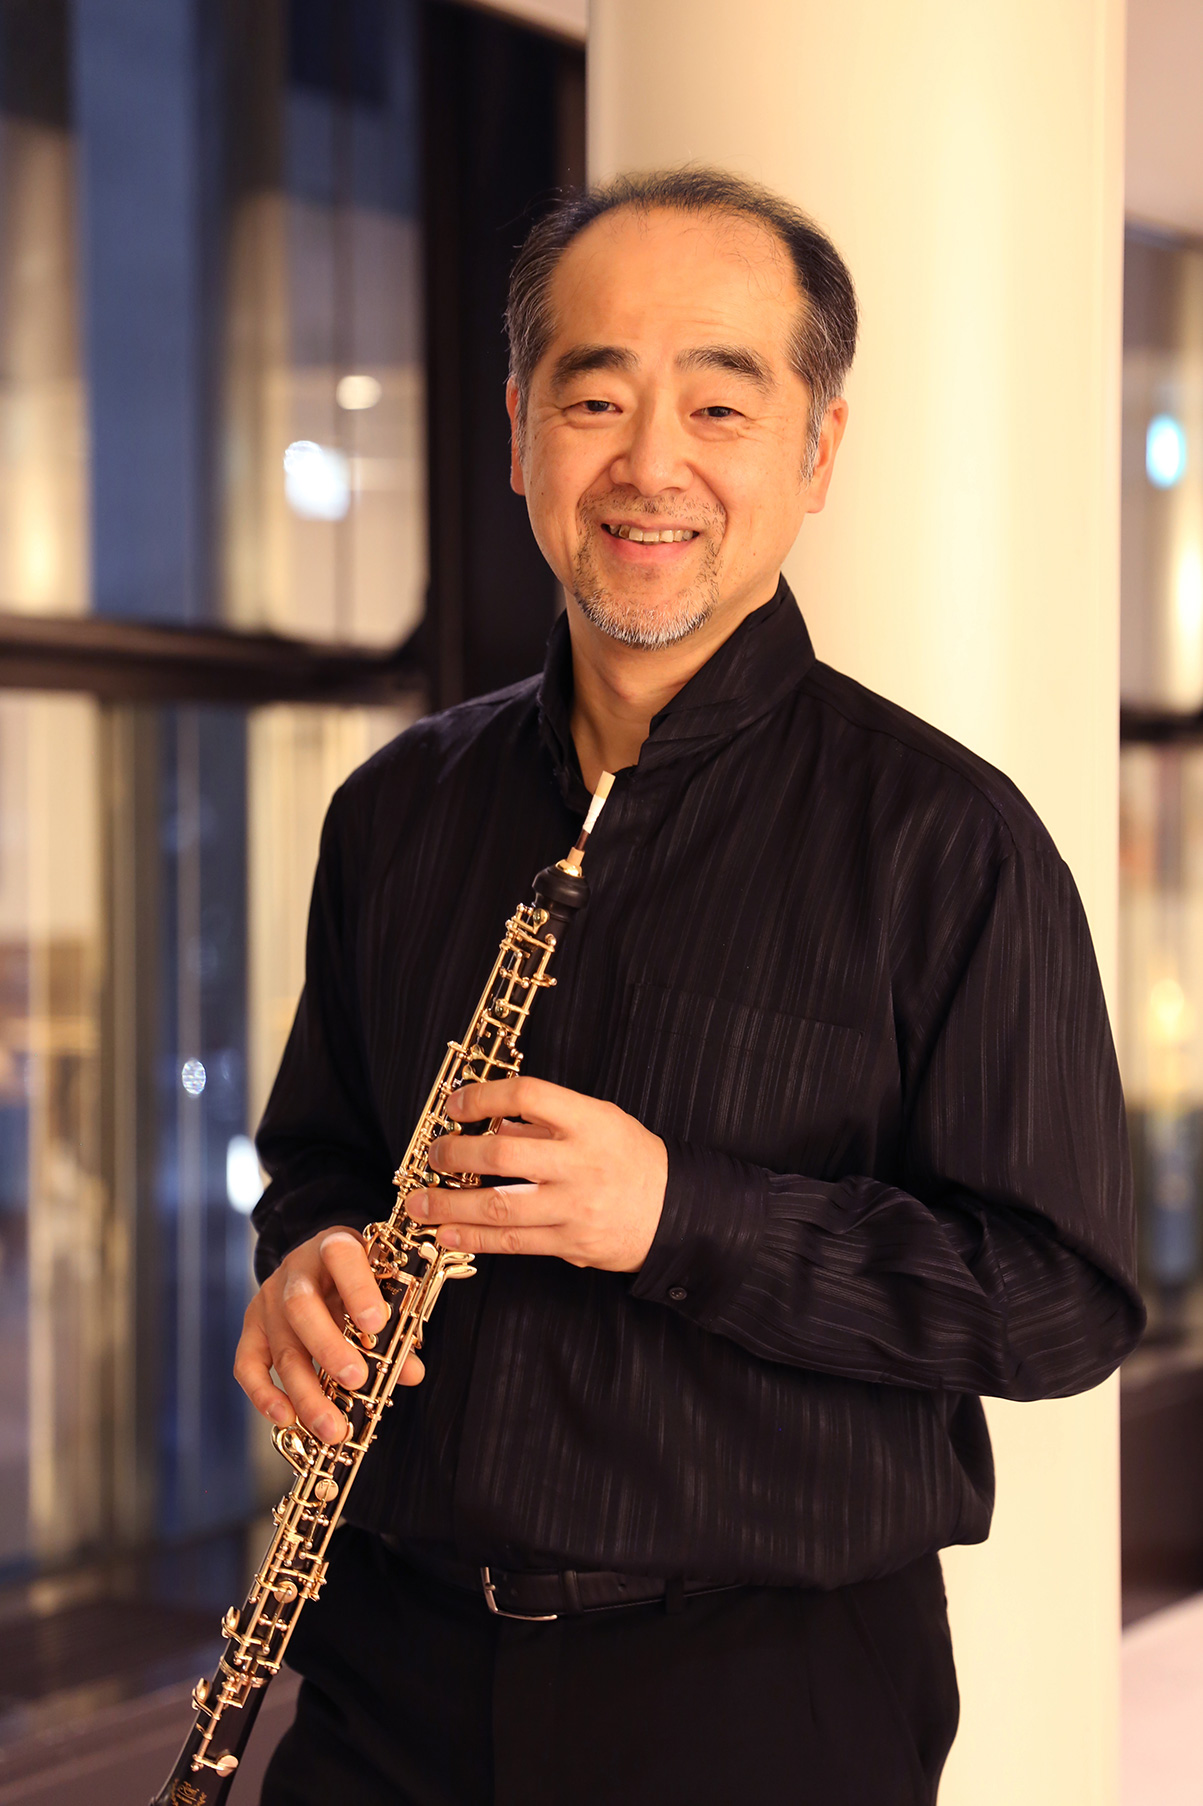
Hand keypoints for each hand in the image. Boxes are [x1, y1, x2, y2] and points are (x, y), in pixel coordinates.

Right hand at [234, 1226, 423, 1443]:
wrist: (319, 1260)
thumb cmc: (356, 1277)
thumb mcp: (379, 1284)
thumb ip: (398, 1325)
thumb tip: (411, 1372)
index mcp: (335, 1247)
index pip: (341, 1256)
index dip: (358, 1289)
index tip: (376, 1324)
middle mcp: (296, 1272)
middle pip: (301, 1307)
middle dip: (328, 1348)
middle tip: (356, 1381)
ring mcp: (269, 1300)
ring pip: (281, 1346)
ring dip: (306, 1391)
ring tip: (331, 1428)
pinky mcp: (251, 1328)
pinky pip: (247, 1364)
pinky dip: (264, 1395)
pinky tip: (286, 1419)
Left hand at [410, 1077, 667, 1271]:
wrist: (675, 1212)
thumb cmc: (631, 1158)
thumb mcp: (599, 1121)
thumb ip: (545, 1123)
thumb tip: (491, 1126)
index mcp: (589, 1121)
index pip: (528, 1095)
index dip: (484, 1096)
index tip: (456, 1104)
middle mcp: (580, 1163)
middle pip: (503, 1156)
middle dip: (455, 1154)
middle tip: (434, 1154)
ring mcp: (574, 1206)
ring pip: (498, 1206)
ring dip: (449, 1205)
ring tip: (420, 1202)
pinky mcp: (569, 1243)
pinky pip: (512, 1242)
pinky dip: (474, 1237)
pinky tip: (447, 1233)